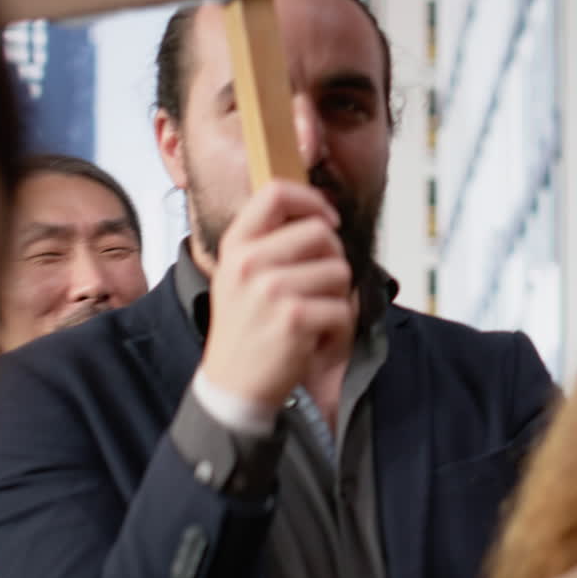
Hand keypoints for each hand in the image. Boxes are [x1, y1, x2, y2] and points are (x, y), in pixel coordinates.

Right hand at [197, 181, 354, 409]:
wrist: (233, 386)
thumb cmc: (247, 327)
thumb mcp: (241, 274)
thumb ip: (271, 241)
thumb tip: (322, 212)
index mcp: (236, 246)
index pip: (276, 192)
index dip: (312, 200)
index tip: (327, 220)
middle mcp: (249, 263)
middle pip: (322, 233)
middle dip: (333, 259)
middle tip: (319, 286)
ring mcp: (271, 290)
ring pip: (340, 271)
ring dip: (337, 298)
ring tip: (311, 316)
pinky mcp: (295, 319)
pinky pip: (344, 309)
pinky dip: (338, 329)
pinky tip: (313, 339)